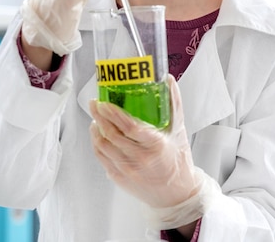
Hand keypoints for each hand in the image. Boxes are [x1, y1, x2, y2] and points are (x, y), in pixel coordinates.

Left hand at [89, 75, 200, 209]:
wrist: (176, 194)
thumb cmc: (179, 161)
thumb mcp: (179, 130)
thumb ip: (174, 103)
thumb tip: (168, 80)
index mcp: (156, 146)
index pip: (130, 127)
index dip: (114, 113)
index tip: (105, 102)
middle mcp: (141, 159)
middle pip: (112, 134)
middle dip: (100, 116)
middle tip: (95, 104)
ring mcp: (128, 170)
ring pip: (103, 146)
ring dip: (96, 129)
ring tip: (96, 118)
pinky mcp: (119, 178)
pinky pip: (102, 158)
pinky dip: (97, 143)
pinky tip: (98, 134)